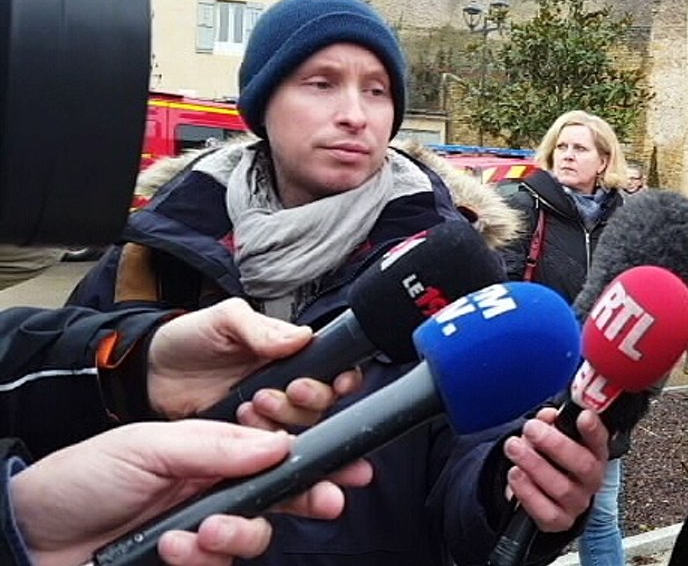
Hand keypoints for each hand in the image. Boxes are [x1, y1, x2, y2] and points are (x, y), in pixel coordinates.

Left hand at [9, 420, 373, 565]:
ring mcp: (200, 530)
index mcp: (208, 448)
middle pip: (282, 494)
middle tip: (327, 501)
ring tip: (205, 532)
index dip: (314, 450)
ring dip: (239, 534)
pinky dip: (204, 560)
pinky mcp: (186, 564)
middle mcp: (212, 487)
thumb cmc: (79, 480)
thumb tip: (279, 444)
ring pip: (255, 536)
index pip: (275, 445)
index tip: (346, 458)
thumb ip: (216, 445)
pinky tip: (175, 548)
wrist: (27, 537)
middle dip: (309, 497)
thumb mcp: (148, 447)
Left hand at [147, 299, 362, 426]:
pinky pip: (269, 448)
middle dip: (312, 399)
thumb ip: (260, 328)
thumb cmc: (187, 339)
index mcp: (291, 354)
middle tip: (287, 389)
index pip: (334, 367)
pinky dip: (262, 439)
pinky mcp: (246, 439)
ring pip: (302, 428)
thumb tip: (301, 337)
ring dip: (286, 419)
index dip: (344, 378)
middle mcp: (286, 385)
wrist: (147, 374)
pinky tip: (241, 420)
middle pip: (325, 403)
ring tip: (254, 403)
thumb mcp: (223, 319)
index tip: (338, 382)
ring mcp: (268, 415)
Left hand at [502, 407, 608, 532]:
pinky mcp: (559, 521)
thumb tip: (546, 416)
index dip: (593, 429)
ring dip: (533, 464)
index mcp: (595, 453)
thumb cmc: (550, 459)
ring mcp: (577, 502)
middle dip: (555, 444)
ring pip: (561, 487)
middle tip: (532, 429)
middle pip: (583, 465)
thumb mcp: (550, 435)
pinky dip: (526, 491)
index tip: (583, 415)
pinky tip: (515, 474)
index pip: (600, 440)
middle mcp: (591, 479)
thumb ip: (549, 423)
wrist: (543, 494)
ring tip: (513, 447)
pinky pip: (544, 510)